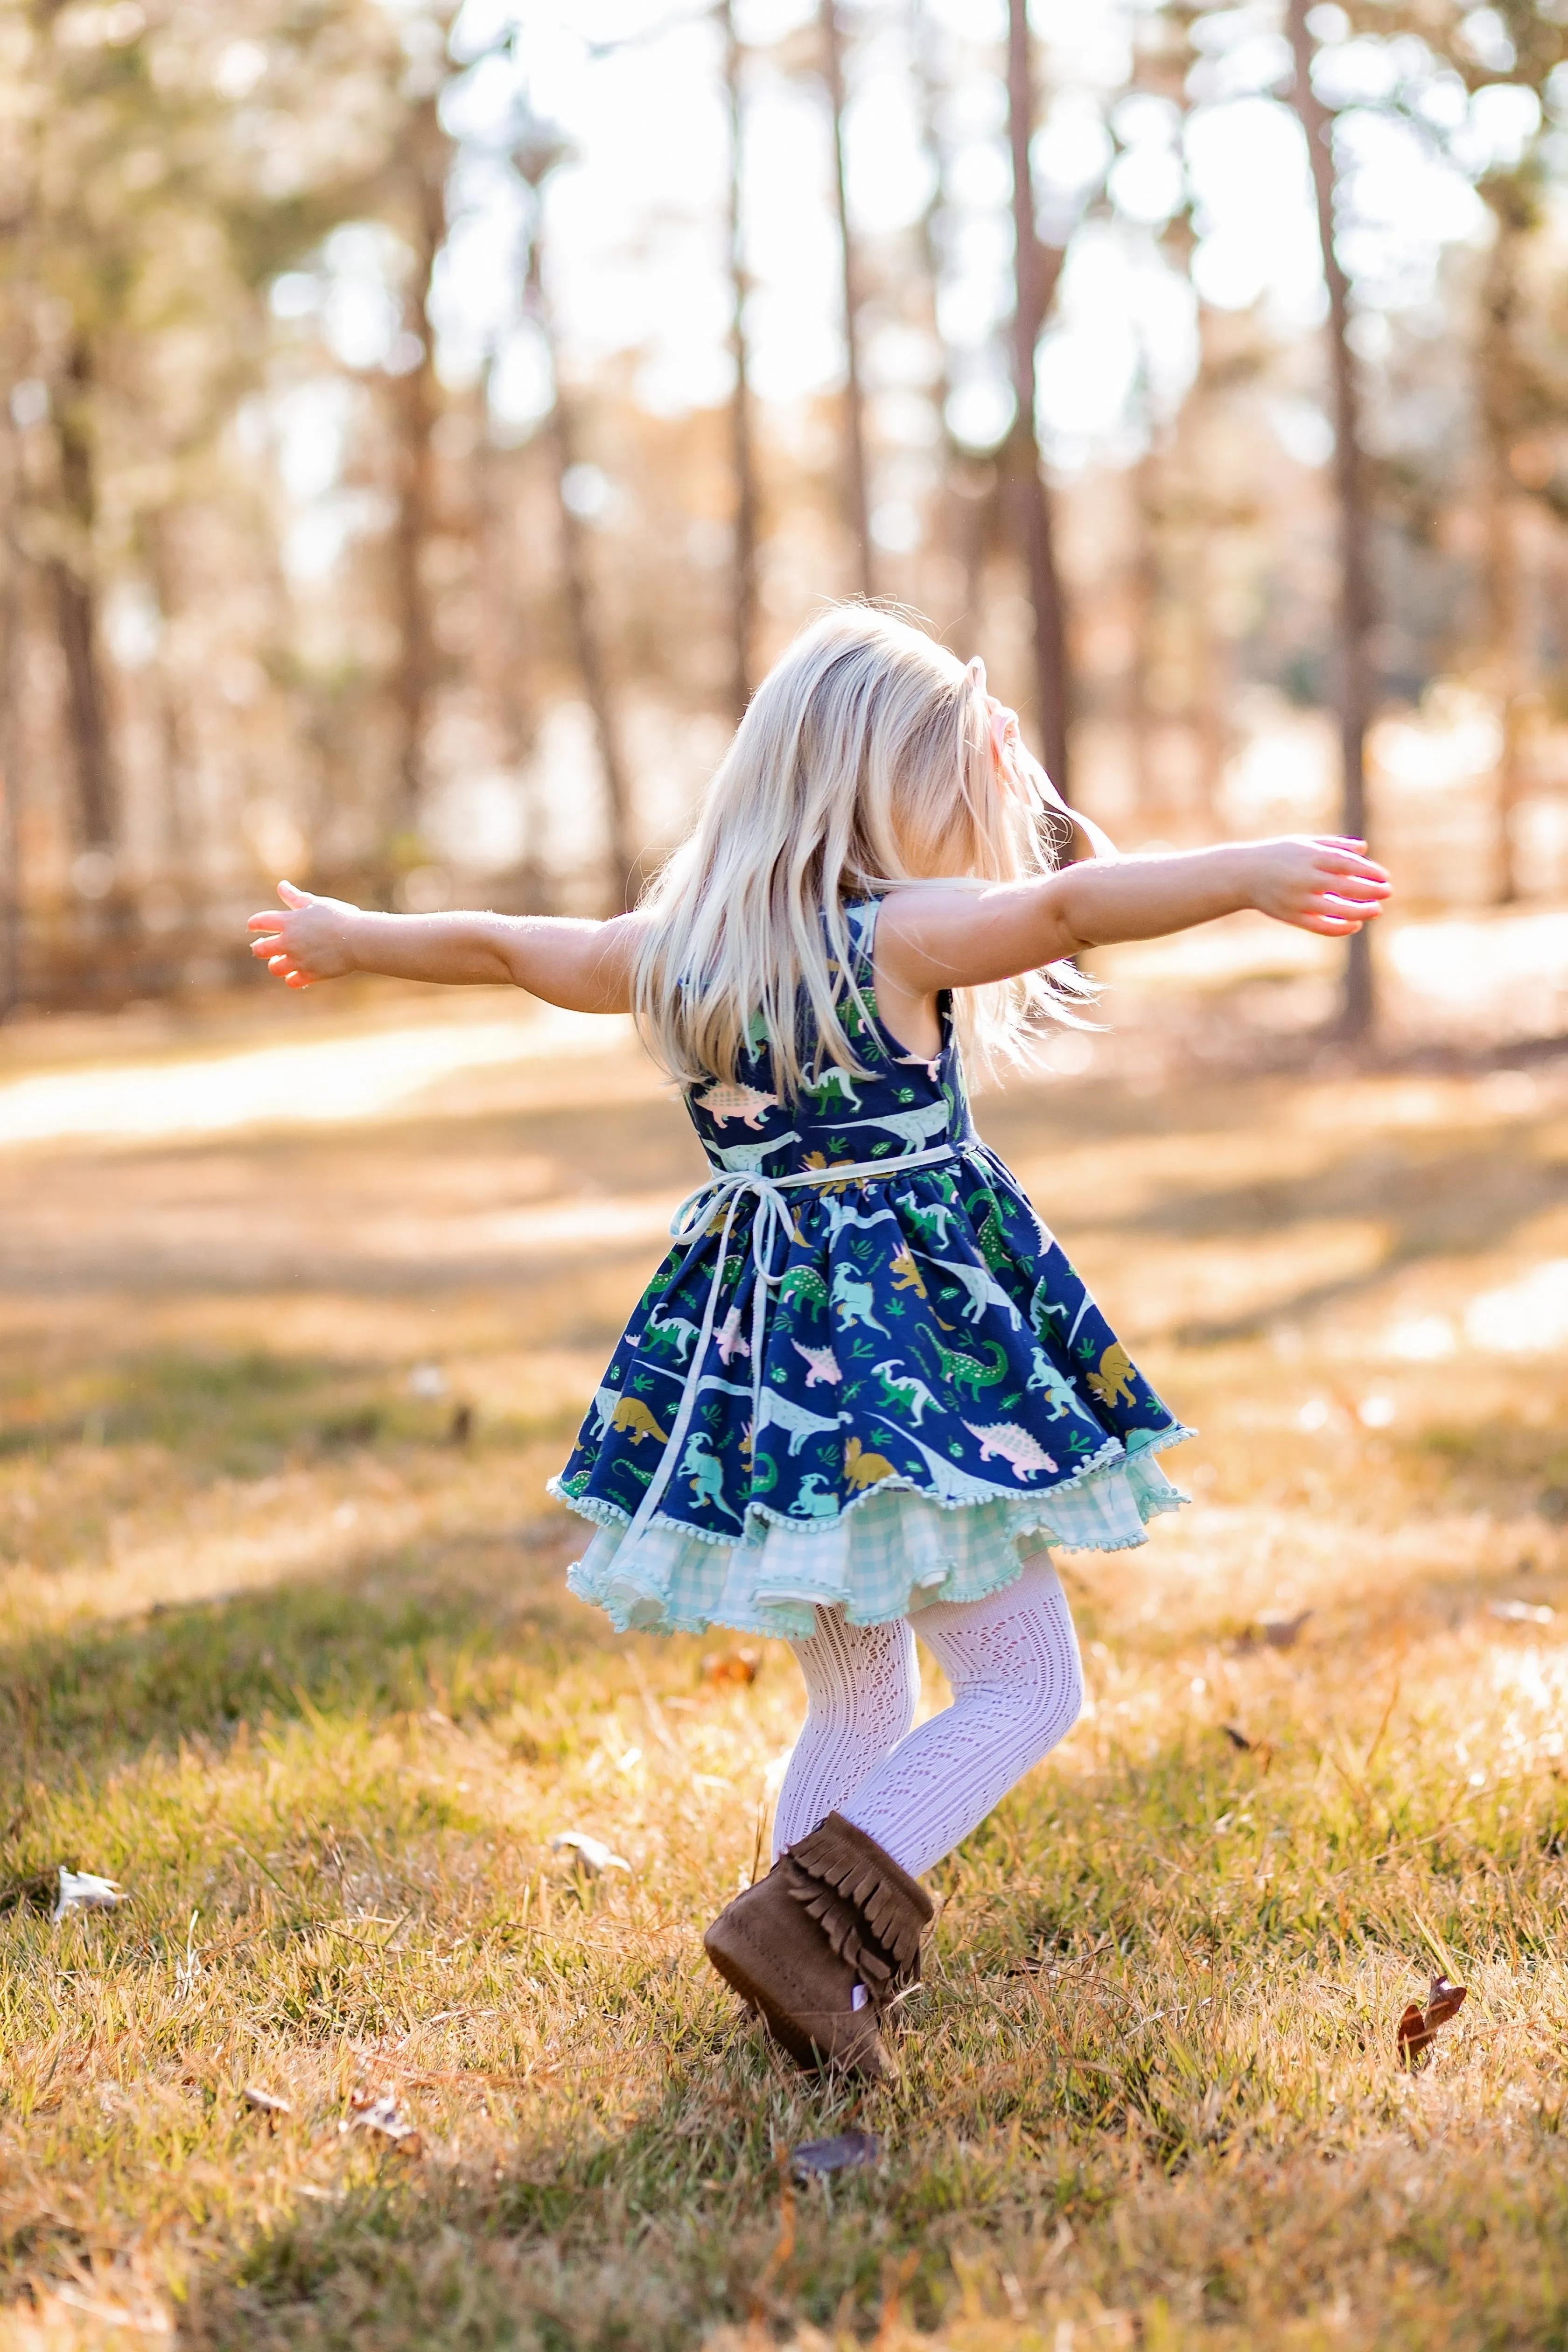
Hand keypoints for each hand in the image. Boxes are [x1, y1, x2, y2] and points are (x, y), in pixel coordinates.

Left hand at [246, 880, 360, 986]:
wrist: (358, 939)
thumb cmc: (338, 917)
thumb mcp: (315, 903)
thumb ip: (295, 897)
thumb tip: (281, 885)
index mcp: (288, 921)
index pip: (260, 922)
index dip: (254, 924)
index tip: (254, 926)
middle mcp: (289, 942)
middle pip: (260, 949)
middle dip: (260, 948)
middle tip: (264, 946)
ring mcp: (299, 960)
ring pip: (274, 968)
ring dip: (275, 965)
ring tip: (281, 961)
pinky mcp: (310, 974)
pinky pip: (292, 982)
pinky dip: (292, 979)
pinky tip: (297, 975)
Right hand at [1246, 837, 1390, 935]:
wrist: (1244, 874)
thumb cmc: (1278, 855)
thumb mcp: (1304, 843)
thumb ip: (1334, 845)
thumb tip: (1364, 849)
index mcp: (1310, 856)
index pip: (1347, 864)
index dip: (1369, 871)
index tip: (1384, 876)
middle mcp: (1305, 877)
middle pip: (1346, 887)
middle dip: (1370, 890)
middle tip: (1387, 892)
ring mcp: (1298, 899)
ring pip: (1336, 910)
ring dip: (1360, 912)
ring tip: (1376, 910)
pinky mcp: (1292, 916)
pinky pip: (1320, 926)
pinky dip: (1340, 928)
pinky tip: (1355, 925)